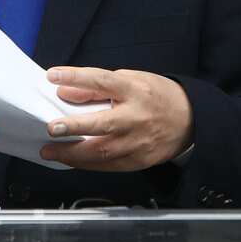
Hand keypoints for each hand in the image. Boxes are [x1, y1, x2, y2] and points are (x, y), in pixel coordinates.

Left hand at [39, 66, 192, 170]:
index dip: (76, 77)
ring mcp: (139, 141)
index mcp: (134, 89)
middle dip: (75, 127)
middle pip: (103, 124)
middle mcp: (137, 116)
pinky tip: (71, 160)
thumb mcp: (131, 79)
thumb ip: (97, 86)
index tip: (53, 76)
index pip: (102, 80)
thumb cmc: (156, 96)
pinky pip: (109, 166)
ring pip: (103, 151)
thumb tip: (65, 91)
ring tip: (50, 151)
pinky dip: (87, 164)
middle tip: (52, 128)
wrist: (190, 119)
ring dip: (73, 154)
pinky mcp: (139, 160)